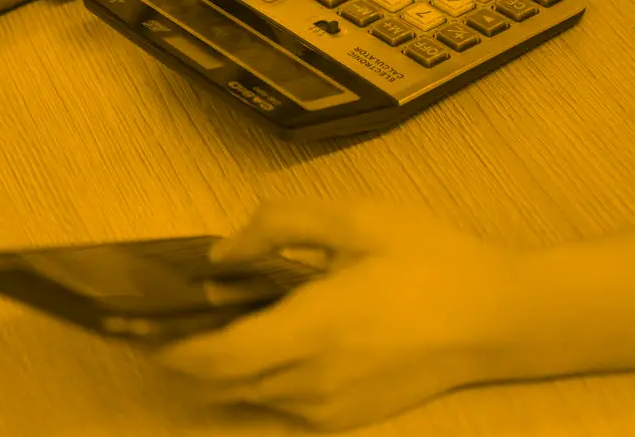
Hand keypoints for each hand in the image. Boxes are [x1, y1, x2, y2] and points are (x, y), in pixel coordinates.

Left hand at [151, 199, 527, 431]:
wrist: (499, 318)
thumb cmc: (431, 259)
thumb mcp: (357, 218)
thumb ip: (280, 225)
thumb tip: (223, 252)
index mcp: (312, 328)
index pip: (214, 357)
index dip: (167, 346)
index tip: (135, 324)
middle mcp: (312, 380)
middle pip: (220, 384)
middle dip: (183, 357)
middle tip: (158, 322)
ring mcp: (331, 407)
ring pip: (249, 396)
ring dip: (223, 368)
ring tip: (212, 324)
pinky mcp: (348, 418)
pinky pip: (284, 403)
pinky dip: (261, 378)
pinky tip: (272, 340)